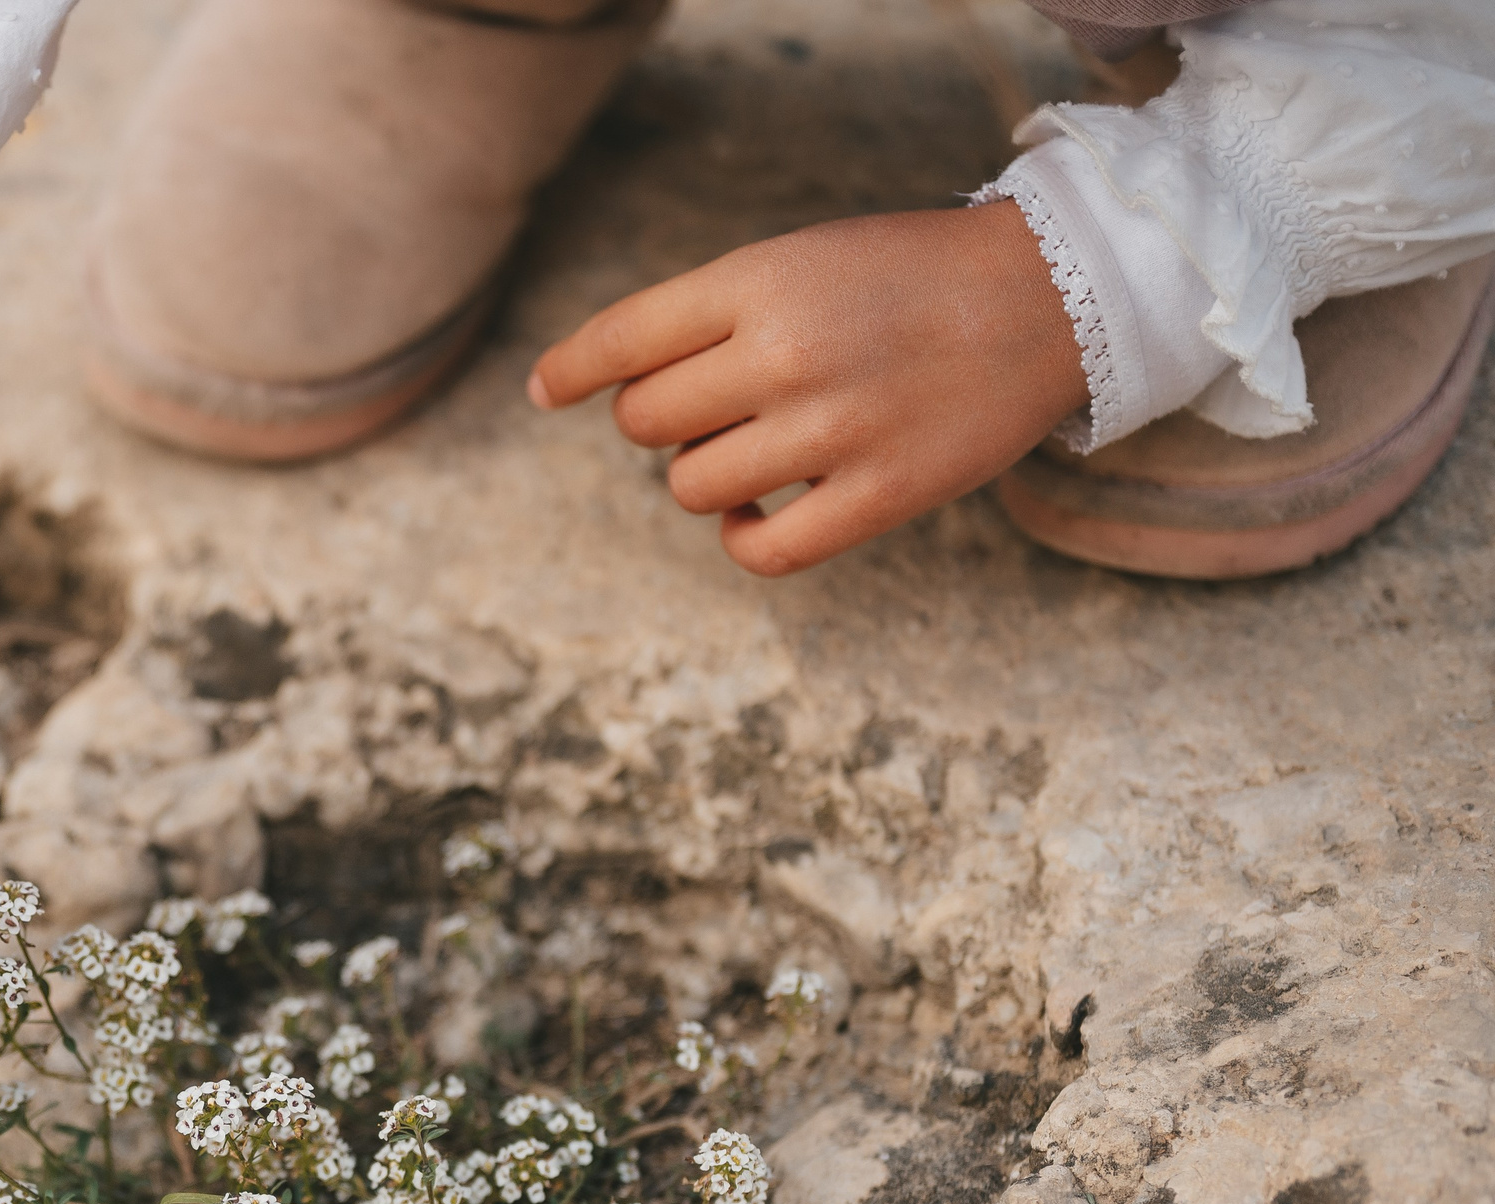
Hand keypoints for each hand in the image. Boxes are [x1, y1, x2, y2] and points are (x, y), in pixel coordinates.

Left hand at [528, 202, 1089, 574]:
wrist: (1049, 297)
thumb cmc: (906, 279)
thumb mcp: (800, 259)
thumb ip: (712, 313)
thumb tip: (609, 388)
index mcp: (758, 281)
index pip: (621, 339)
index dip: (570, 369)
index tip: (547, 389)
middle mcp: (785, 353)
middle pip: (645, 421)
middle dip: (661, 419)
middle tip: (715, 405)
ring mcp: (831, 431)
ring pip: (688, 486)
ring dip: (701, 473)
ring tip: (752, 446)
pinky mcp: (878, 496)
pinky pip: (759, 551)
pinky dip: (738, 538)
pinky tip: (750, 514)